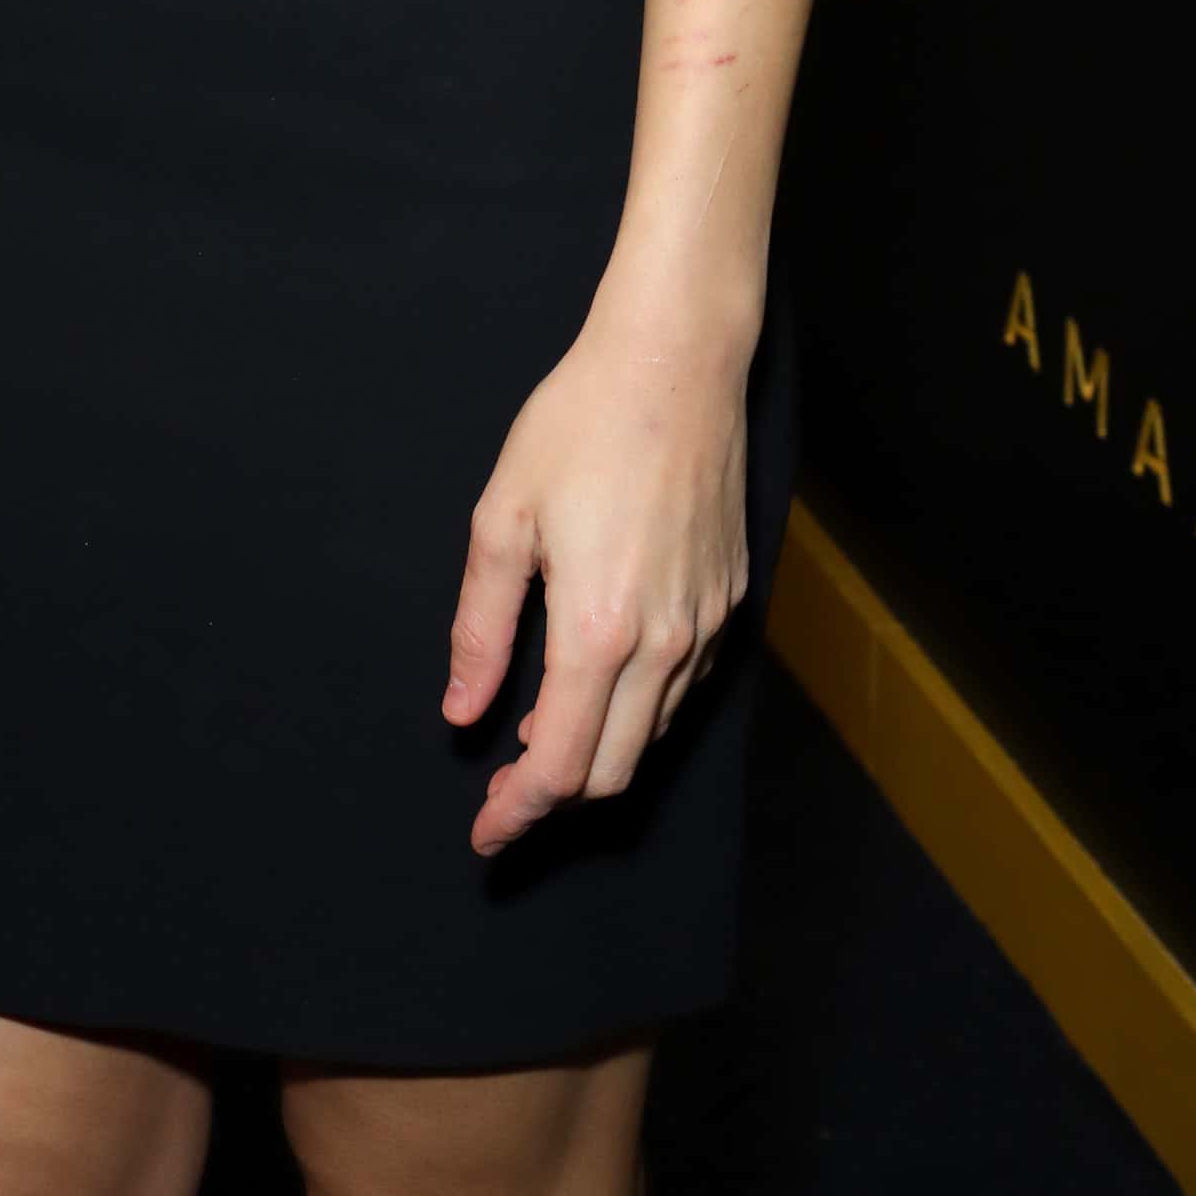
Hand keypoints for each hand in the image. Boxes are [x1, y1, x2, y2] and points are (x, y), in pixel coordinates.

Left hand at [443, 294, 755, 855]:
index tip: (486, 835)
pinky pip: (685, 687)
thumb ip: (481, 628)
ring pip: (652, 734)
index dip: (519, 814)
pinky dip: (639, 710)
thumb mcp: (503, 518)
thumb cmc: (580, 425)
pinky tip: (600, 682)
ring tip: (540, 738)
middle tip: (504, 796)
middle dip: (556, 800)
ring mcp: (707, 622)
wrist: (676, 360)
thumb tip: (463, 714)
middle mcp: (664, 642)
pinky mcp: (732, 598)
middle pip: (612, 772)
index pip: (561, 767)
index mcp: (599, 629)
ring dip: (598, 754)